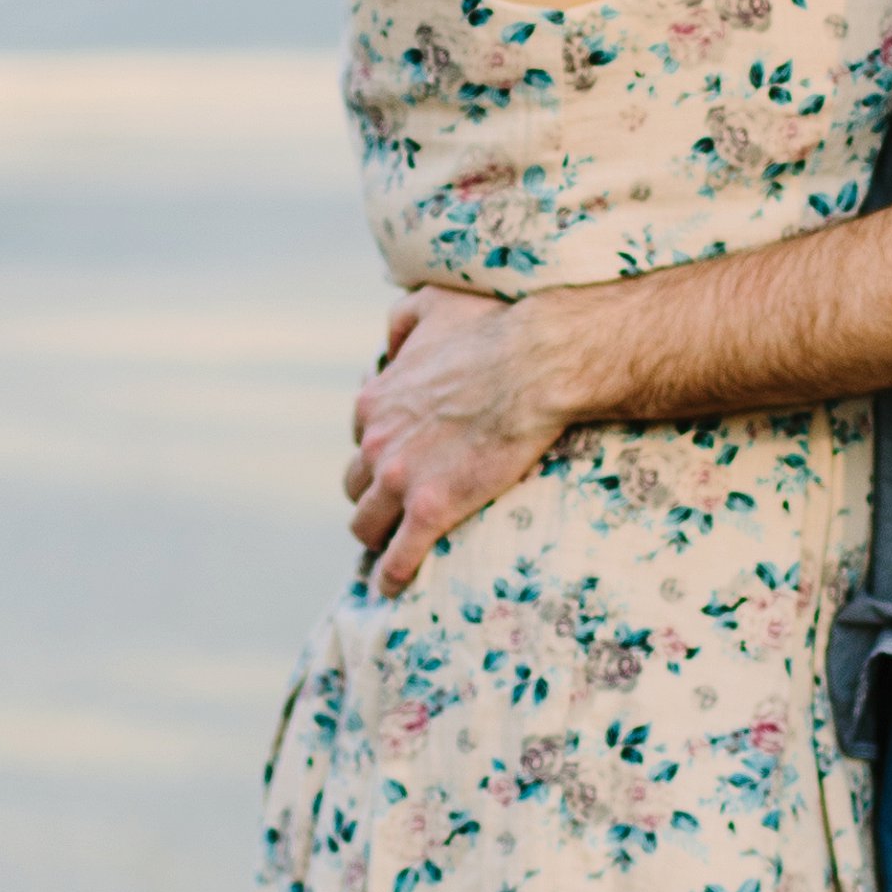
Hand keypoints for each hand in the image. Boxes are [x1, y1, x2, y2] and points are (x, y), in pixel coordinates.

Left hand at [344, 285, 567, 591]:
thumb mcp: (434, 304)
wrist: (536, 363)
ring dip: (376, 535)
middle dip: (372, 494)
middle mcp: (377, 443)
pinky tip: (394, 587)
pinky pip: (399, 557)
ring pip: (365, 524)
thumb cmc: (494, 327)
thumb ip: (402, 320)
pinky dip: (392, 575)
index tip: (401, 457)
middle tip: (396, 505)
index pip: (361, 437)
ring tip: (392, 547)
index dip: (381, 449)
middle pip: (355, 484)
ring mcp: (401, 480)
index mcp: (376, 401)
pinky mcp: (432, 510)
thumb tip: (389, 339)